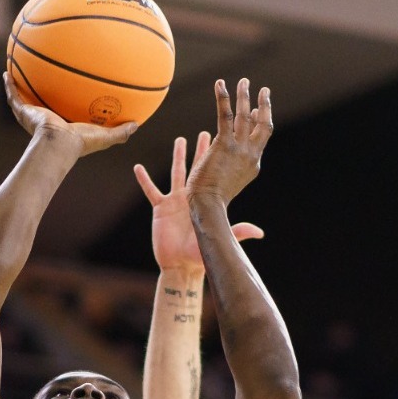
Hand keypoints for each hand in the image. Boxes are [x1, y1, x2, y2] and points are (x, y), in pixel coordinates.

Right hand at [5, 74, 137, 156]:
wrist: (58, 143)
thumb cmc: (80, 143)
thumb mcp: (104, 136)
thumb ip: (120, 132)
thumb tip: (137, 124)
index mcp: (62, 125)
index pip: (61, 112)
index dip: (62, 104)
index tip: (64, 92)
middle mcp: (45, 119)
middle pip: (39, 103)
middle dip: (38, 92)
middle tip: (39, 79)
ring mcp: (32, 115)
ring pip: (22, 98)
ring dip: (18, 86)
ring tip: (15, 72)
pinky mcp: (23, 112)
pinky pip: (13, 96)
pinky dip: (8, 85)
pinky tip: (5, 72)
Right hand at [135, 133, 264, 272]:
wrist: (180, 266)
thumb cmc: (200, 255)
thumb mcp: (219, 238)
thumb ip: (239, 232)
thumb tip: (260, 232)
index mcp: (205, 201)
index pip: (213, 174)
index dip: (217, 159)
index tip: (223, 144)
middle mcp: (192, 198)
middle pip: (196, 168)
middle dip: (200, 150)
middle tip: (204, 132)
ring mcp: (175, 202)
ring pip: (175, 173)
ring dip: (177, 157)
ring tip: (180, 140)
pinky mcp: (160, 209)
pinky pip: (150, 191)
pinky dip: (144, 179)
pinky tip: (137, 167)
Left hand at [186, 79, 272, 205]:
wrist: (209, 206)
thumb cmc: (215, 201)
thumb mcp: (233, 183)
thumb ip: (237, 169)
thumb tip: (238, 161)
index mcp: (253, 165)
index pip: (261, 137)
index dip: (260, 121)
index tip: (256, 109)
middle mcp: (251, 155)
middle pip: (263, 125)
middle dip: (264, 105)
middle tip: (263, 89)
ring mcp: (239, 149)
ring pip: (245, 116)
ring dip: (245, 96)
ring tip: (244, 81)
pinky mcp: (224, 144)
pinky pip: (225, 116)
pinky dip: (223, 98)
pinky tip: (220, 84)